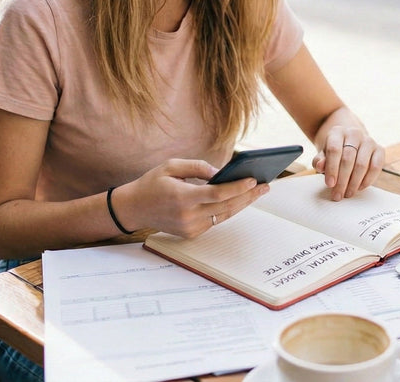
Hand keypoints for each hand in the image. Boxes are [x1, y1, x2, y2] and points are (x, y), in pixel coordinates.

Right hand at [113, 159, 268, 237]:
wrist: (133, 208)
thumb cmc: (152, 183)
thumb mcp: (171, 166)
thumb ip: (198, 167)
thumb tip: (221, 172)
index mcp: (183, 197)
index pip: (218, 194)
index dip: (238, 188)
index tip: (254, 179)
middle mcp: (188, 216)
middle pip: (226, 206)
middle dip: (248, 196)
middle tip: (266, 185)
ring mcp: (190, 228)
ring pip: (223, 215)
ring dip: (242, 203)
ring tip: (258, 191)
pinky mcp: (191, 234)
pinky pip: (215, 220)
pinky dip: (227, 209)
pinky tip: (240, 199)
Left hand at [313, 126, 383, 200]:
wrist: (349, 141)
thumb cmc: (335, 150)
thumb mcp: (323, 154)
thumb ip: (319, 160)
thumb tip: (319, 166)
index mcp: (337, 132)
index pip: (334, 150)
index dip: (331, 168)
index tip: (329, 184)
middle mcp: (354, 133)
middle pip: (348, 159)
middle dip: (342, 180)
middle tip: (338, 195)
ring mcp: (368, 140)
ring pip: (362, 164)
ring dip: (354, 183)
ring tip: (347, 193)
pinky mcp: (379, 149)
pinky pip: (376, 167)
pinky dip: (368, 180)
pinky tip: (359, 188)